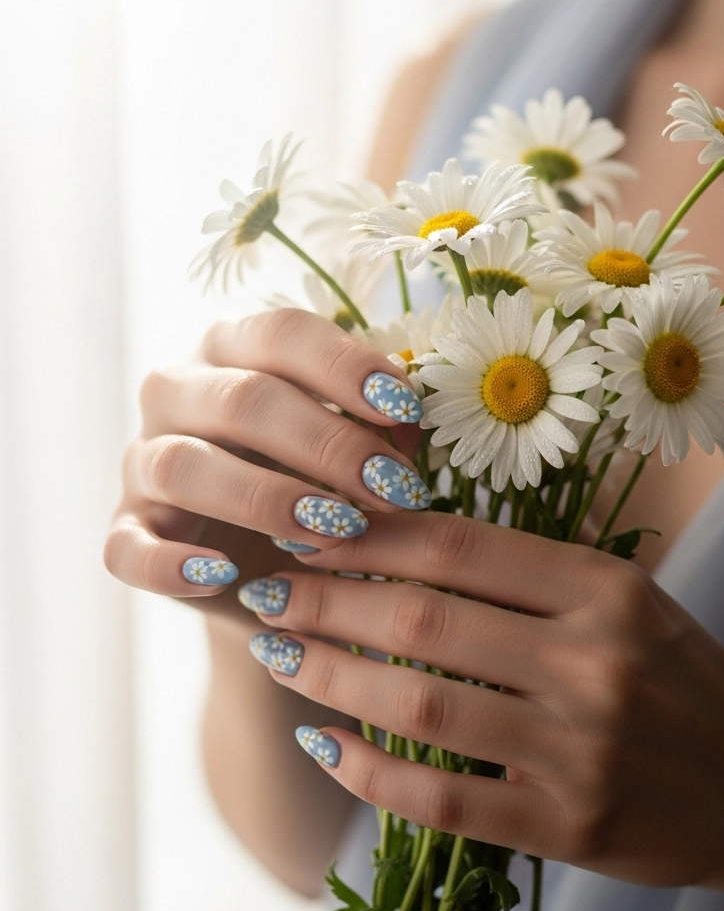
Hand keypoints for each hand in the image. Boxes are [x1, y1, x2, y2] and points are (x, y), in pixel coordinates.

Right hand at [104, 309, 426, 617]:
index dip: (345, 366)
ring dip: (264, 499)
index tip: (405, 408)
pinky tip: (224, 576)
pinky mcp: (125, 531)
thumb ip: (380, 428)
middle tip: (392, 489)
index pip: (283, 335)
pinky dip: (170, 564)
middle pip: (242, 400)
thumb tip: (411, 424)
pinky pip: (128, 548)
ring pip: (183, 466)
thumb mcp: (353, 449)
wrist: (266, 566)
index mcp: (235, 349)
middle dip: (326, 444)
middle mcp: (177, 393)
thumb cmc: (317, 480)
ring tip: (333, 530)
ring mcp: (143, 461)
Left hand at [243, 512, 723, 900]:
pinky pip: (443, 800)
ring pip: (421, 705)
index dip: (362, 537)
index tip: (303, 533)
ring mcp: (581, 750)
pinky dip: (370, 774)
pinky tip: (325, 748)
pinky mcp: (569, 827)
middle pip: (423, 618)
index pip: (457, 546)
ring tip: (280, 658)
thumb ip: (531, 579)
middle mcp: (595, 663)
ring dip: (330, 678)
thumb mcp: (629, 606)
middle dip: (324, 602)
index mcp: (607, 591)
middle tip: (265, 597)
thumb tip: (398, 544)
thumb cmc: (684, 686)